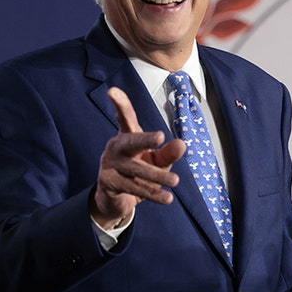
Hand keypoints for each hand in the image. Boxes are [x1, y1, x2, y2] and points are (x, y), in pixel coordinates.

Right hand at [91, 87, 185, 228]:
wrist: (116, 200)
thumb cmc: (138, 172)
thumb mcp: (156, 162)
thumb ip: (168, 154)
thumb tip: (182, 144)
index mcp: (127, 136)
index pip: (125, 118)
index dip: (120, 104)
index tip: (112, 91)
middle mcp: (116, 148)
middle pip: (131, 142)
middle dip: (146, 139)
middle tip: (161, 136)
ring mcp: (110, 165)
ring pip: (137, 169)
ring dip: (158, 176)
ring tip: (176, 181)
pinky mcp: (109, 183)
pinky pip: (134, 188)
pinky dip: (153, 194)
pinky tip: (167, 198)